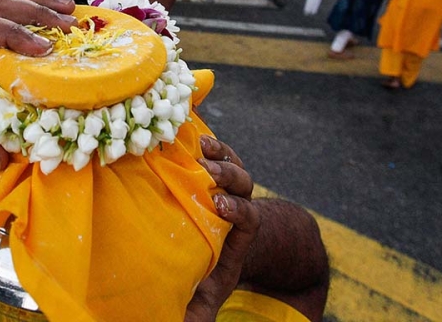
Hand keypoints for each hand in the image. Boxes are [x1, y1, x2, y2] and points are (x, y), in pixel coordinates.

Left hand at [0, 0, 77, 174]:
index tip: (43, 49)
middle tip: (70, 27)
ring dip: (37, 6)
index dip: (13, 33)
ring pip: (2, 9)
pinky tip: (55, 20)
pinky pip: (6, 23)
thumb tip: (0, 158)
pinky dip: (32, 17)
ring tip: (71, 11)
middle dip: (35, 12)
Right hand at [185, 136, 260, 321]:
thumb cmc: (201, 281)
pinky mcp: (210, 176)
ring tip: (200, 147)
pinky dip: (210, 145)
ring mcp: (226, 190)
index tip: (221, 208)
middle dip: (229, 176)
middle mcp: (235, 211)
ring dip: (221, 154)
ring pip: (235, 165)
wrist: (209, 259)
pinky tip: (191, 136)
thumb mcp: (203, 301)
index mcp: (236, 241)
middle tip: (206, 171)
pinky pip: (218, 155)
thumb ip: (198, 313)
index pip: (250, 219)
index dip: (240, 211)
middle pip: (245, 186)